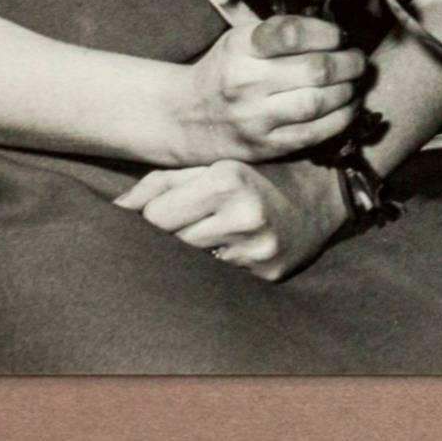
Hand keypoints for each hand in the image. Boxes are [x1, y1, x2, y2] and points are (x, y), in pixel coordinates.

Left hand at [115, 157, 351, 280]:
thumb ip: (162, 182)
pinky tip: (232, 251)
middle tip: (187, 226)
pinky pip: (221, 278)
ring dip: (191, 255)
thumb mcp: (214, 164)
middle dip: (170, 237)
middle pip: (170, 243)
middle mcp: (243, 215)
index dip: (150, 217)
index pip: (155, 217)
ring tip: (209, 236)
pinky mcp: (267, 274)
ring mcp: (257, 249)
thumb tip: (115, 210)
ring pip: (192, 264)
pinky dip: (216, 269)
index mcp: (227, 180)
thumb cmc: (260, 174)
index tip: (160, 215)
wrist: (326, 194)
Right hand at [161, 15, 366, 165]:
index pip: (291, 33)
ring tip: (355, 82)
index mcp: (240, 47)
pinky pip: (314, 133)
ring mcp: (254, 118)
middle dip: (349, 62)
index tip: (340, 36)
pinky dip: (341, 118)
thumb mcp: (241, 38)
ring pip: (318, 102)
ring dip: (348, 90)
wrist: (186, 117)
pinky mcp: (264, 146)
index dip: (327, 33)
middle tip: (358, 60)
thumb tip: (338, 31)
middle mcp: (244, 82)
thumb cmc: (226, 69)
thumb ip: (282, 31)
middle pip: (315, 69)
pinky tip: (349, 106)